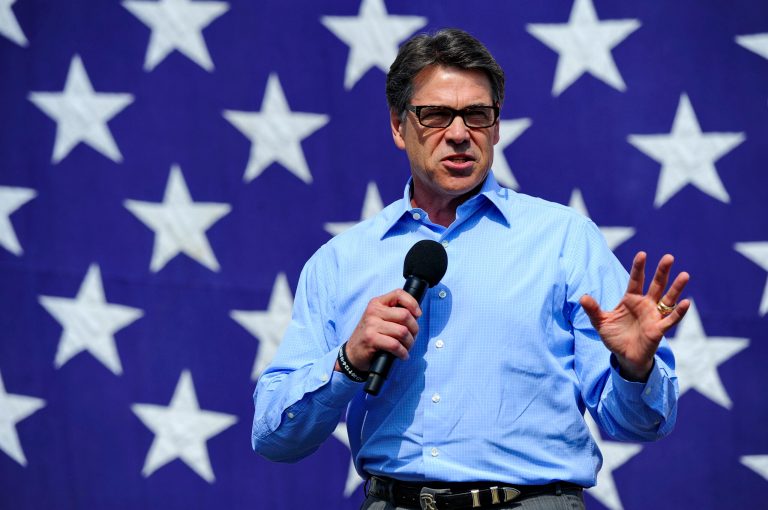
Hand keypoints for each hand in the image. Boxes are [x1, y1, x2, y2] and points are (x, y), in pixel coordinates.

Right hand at [335, 289, 420, 371]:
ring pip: (402, 331)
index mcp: (377, 303)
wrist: (353, 353)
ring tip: (407, 347)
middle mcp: (373, 311)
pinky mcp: (371, 339)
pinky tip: (402, 355)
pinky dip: (403, 352)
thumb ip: (394, 313)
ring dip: (409, 342)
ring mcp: (371, 325)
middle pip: (405, 315)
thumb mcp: (379, 319)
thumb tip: (416, 314)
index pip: (398, 294)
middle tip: (412, 337)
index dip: (412, 303)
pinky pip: (395, 345)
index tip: (417, 314)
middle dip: (414, 329)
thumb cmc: (371, 336)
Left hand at [579, 252, 689, 380]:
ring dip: (676, 288)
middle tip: (669, 257)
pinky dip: (678, 312)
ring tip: (685, 275)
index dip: (639, 268)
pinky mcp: (658, 330)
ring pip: (667, 299)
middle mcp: (645, 305)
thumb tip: (582, 297)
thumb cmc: (614, 337)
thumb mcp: (600, 322)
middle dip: (662, 272)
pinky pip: (670, 320)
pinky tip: (686, 302)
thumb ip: (593, 310)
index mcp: (631, 300)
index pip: (636, 280)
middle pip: (656, 285)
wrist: (624, 357)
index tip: (642, 254)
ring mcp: (653, 316)